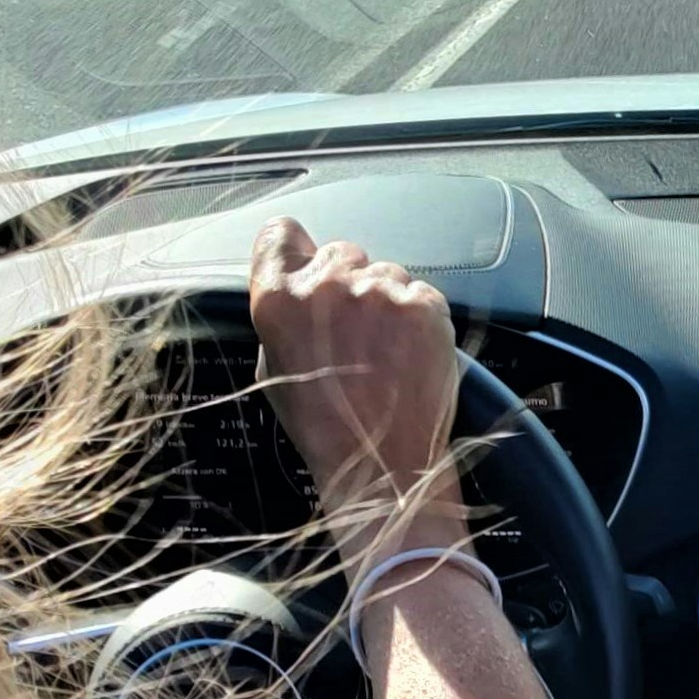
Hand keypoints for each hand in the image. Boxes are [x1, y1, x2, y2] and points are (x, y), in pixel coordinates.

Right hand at [248, 220, 466, 562]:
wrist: (384, 464)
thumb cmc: (325, 427)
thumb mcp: (274, 369)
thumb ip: (281, 317)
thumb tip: (294, 287)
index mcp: (278, 301)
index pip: (280, 234)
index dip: (292, 248)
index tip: (303, 261)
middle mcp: (328, 286)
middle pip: (339, 253)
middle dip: (346, 283)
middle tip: (353, 331)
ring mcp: (380, 292)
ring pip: (384, 272)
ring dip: (385, 301)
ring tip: (385, 352)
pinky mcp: (423, 304)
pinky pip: (419, 293)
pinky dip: (418, 318)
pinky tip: (409, 355)